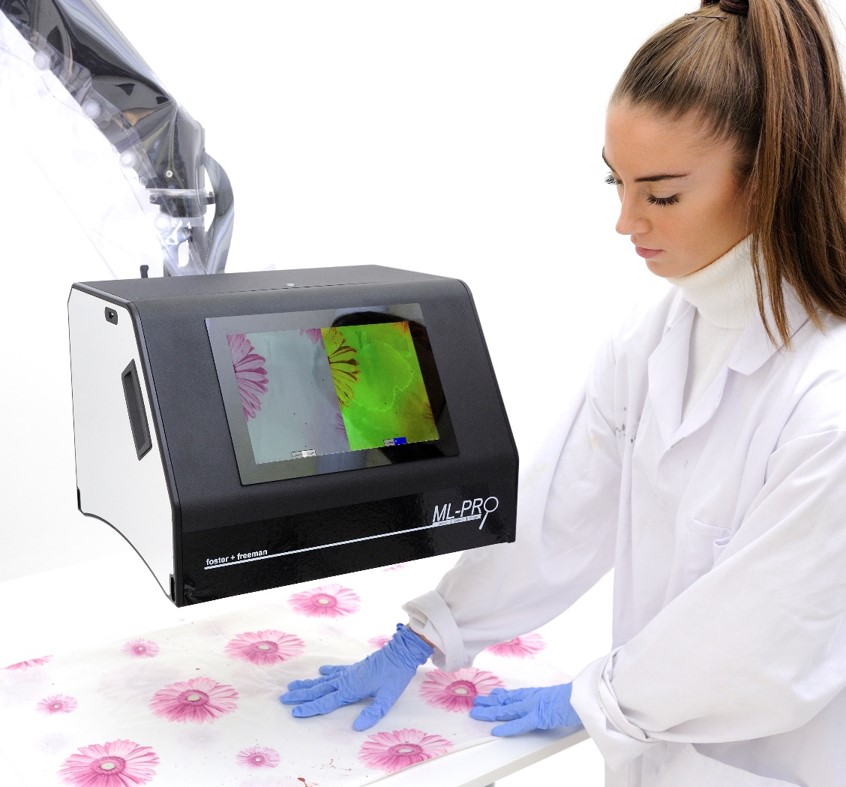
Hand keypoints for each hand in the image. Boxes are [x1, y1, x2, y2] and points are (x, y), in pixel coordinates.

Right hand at [279, 623, 432, 730]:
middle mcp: (346, 680)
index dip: (310, 708)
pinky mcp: (356, 667)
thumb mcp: (387, 697)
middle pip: (319, 690)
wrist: (401, 652)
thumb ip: (373, 712)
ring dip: (308, 684)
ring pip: (324, 680)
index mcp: (351, 689)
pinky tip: (320, 671)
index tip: (295, 712)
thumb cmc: (395, 675)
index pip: (327, 702)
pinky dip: (327, 672)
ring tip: (293, 685)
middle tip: (284, 698)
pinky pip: (337, 671)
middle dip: (301, 695)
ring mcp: (350, 672)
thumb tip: (357, 727)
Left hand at [470, 683, 581, 736]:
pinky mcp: (539, 716)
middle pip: (506, 700)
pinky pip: (520, 723)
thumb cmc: (577, 697)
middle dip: (490, 702)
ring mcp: (534, 706)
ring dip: (491, 711)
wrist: (587, 695)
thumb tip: (550, 703)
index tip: (491, 694)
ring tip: (477, 712)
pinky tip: (495, 730)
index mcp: (537, 693)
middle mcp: (532, 697)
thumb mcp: (559, 697)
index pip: (515, 694)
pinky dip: (507, 727)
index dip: (501, 695)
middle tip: (476, 702)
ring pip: (507, 709)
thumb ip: (550, 700)